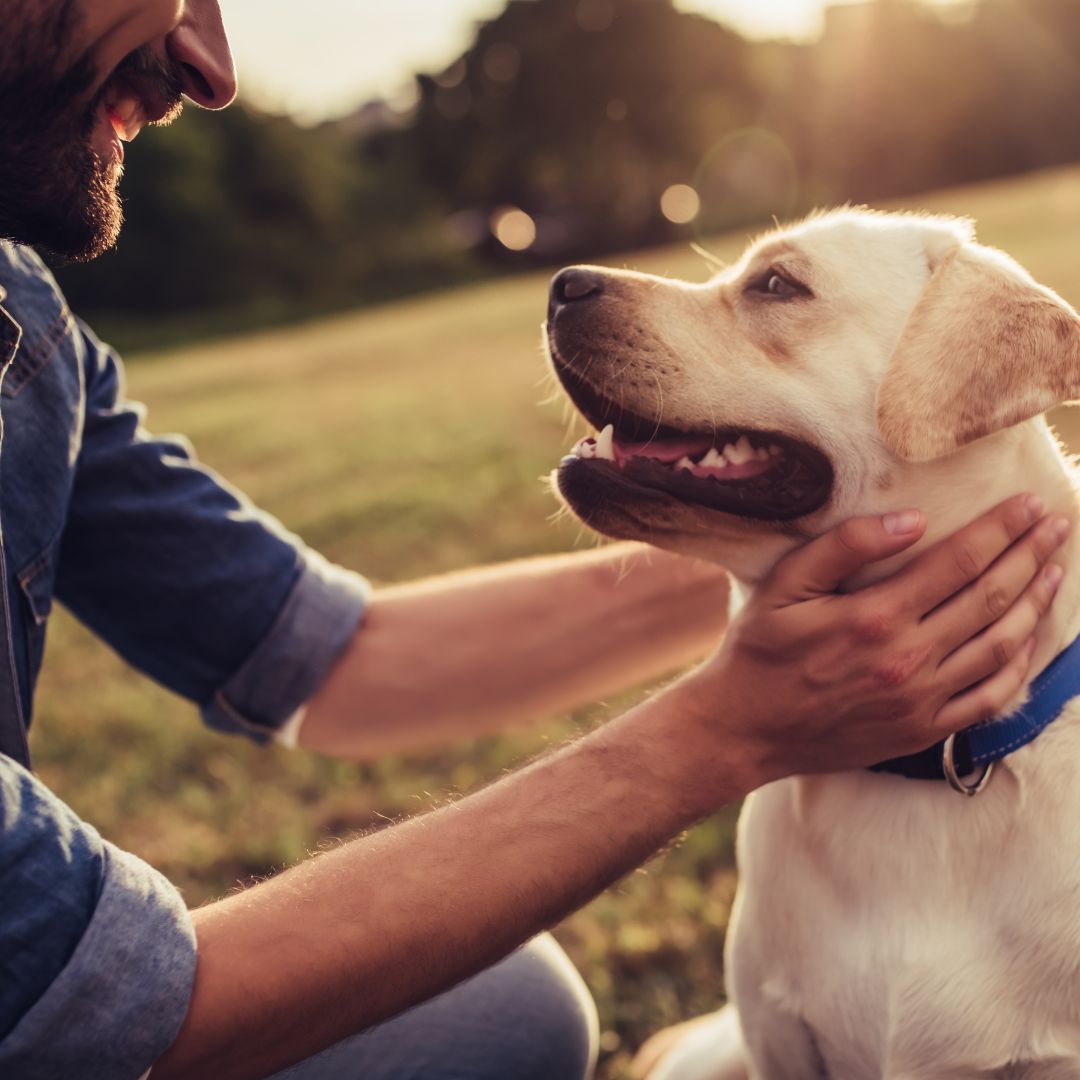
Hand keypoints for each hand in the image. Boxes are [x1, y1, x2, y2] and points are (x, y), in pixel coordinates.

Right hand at [682, 494, 1068, 784]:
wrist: (744, 730)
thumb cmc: (759, 651)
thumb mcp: (784, 586)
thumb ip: (845, 546)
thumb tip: (912, 520)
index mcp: (874, 617)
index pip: (959, 561)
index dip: (1001, 529)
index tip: (1031, 503)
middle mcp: (907, 659)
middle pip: (991, 598)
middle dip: (1030, 555)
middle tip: (1058, 525)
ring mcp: (920, 700)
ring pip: (1000, 645)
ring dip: (1035, 603)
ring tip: (1055, 571)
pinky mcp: (922, 731)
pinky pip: (989, 697)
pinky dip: (1019, 665)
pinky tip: (1029, 638)